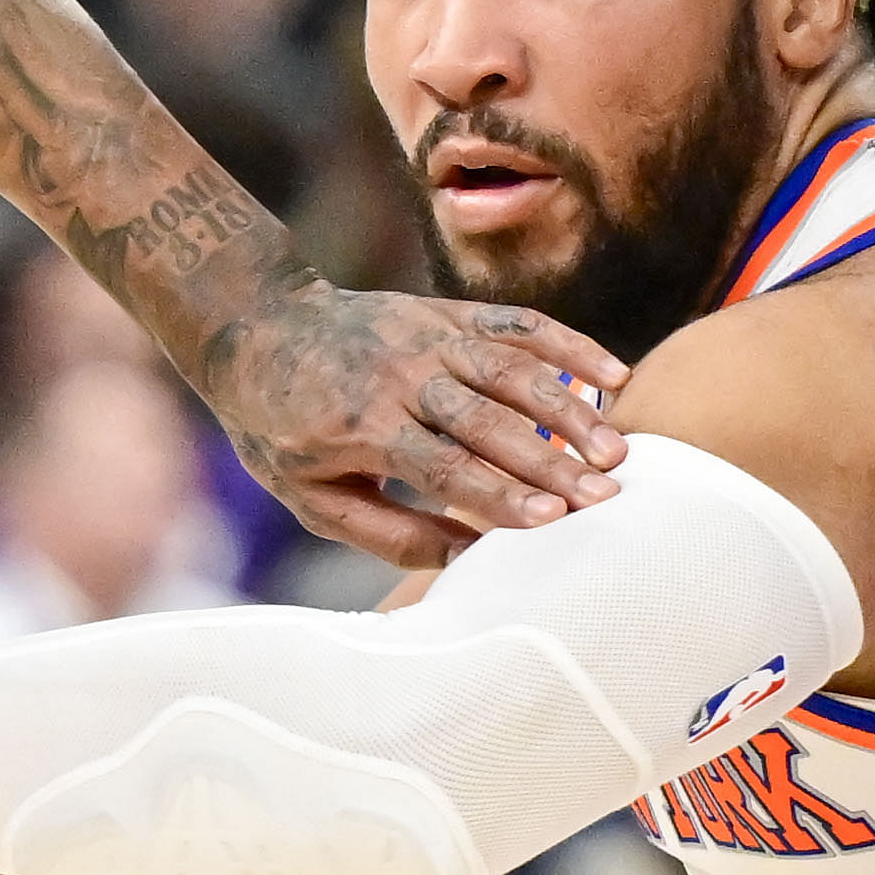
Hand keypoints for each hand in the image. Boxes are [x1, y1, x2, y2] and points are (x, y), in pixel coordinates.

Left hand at [196, 274, 624, 566]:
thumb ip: (389, 533)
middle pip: (487, 420)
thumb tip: (468, 562)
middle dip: (549, 459)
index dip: (500, 493)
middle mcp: (401, 375)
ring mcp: (428, 337)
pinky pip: (517, 324)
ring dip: (568, 407)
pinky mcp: (447, 312)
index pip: (443, 465)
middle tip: (605, 494)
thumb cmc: (284, 430)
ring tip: (616, 448)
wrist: (258, 326)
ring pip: (510, 369)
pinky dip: (566, 345)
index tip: (554, 519)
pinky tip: (611, 375)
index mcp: (362, 426)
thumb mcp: (311, 497)